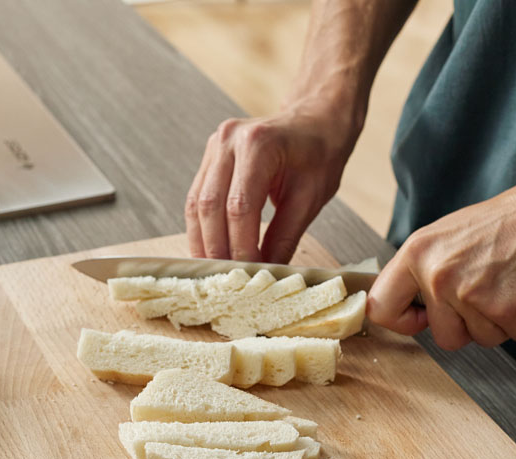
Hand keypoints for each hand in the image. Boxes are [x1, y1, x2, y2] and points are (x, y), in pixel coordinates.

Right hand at [185, 103, 355, 262]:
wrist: (315, 120)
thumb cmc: (319, 155)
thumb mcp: (310, 198)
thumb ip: (284, 236)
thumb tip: (266, 273)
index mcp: (259, 145)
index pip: (240, 208)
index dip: (241, 246)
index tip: (248, 274)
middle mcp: (229, 140)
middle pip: (210, 207)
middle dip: (216, 248)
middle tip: (226, 280)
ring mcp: (214, 145)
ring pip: (196, 204)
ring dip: (202, 241)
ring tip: (213, 271)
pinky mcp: (209, 156)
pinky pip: (197, 197)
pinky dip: (202, 227)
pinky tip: (210, 248)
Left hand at [367, 178, 515, 348]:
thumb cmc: (514, 220)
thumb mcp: (451, 234)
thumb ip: (427, 268)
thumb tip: (413, 303)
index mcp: (418, 253)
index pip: (380, 306)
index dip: (402, 321)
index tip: (421, 319)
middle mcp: (438, 275)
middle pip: (443, 336)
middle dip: (469, 326)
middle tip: (489, 296)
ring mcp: (472, 295)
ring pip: (482, 339)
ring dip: (502, 322)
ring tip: (514, 286)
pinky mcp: (508, 310)